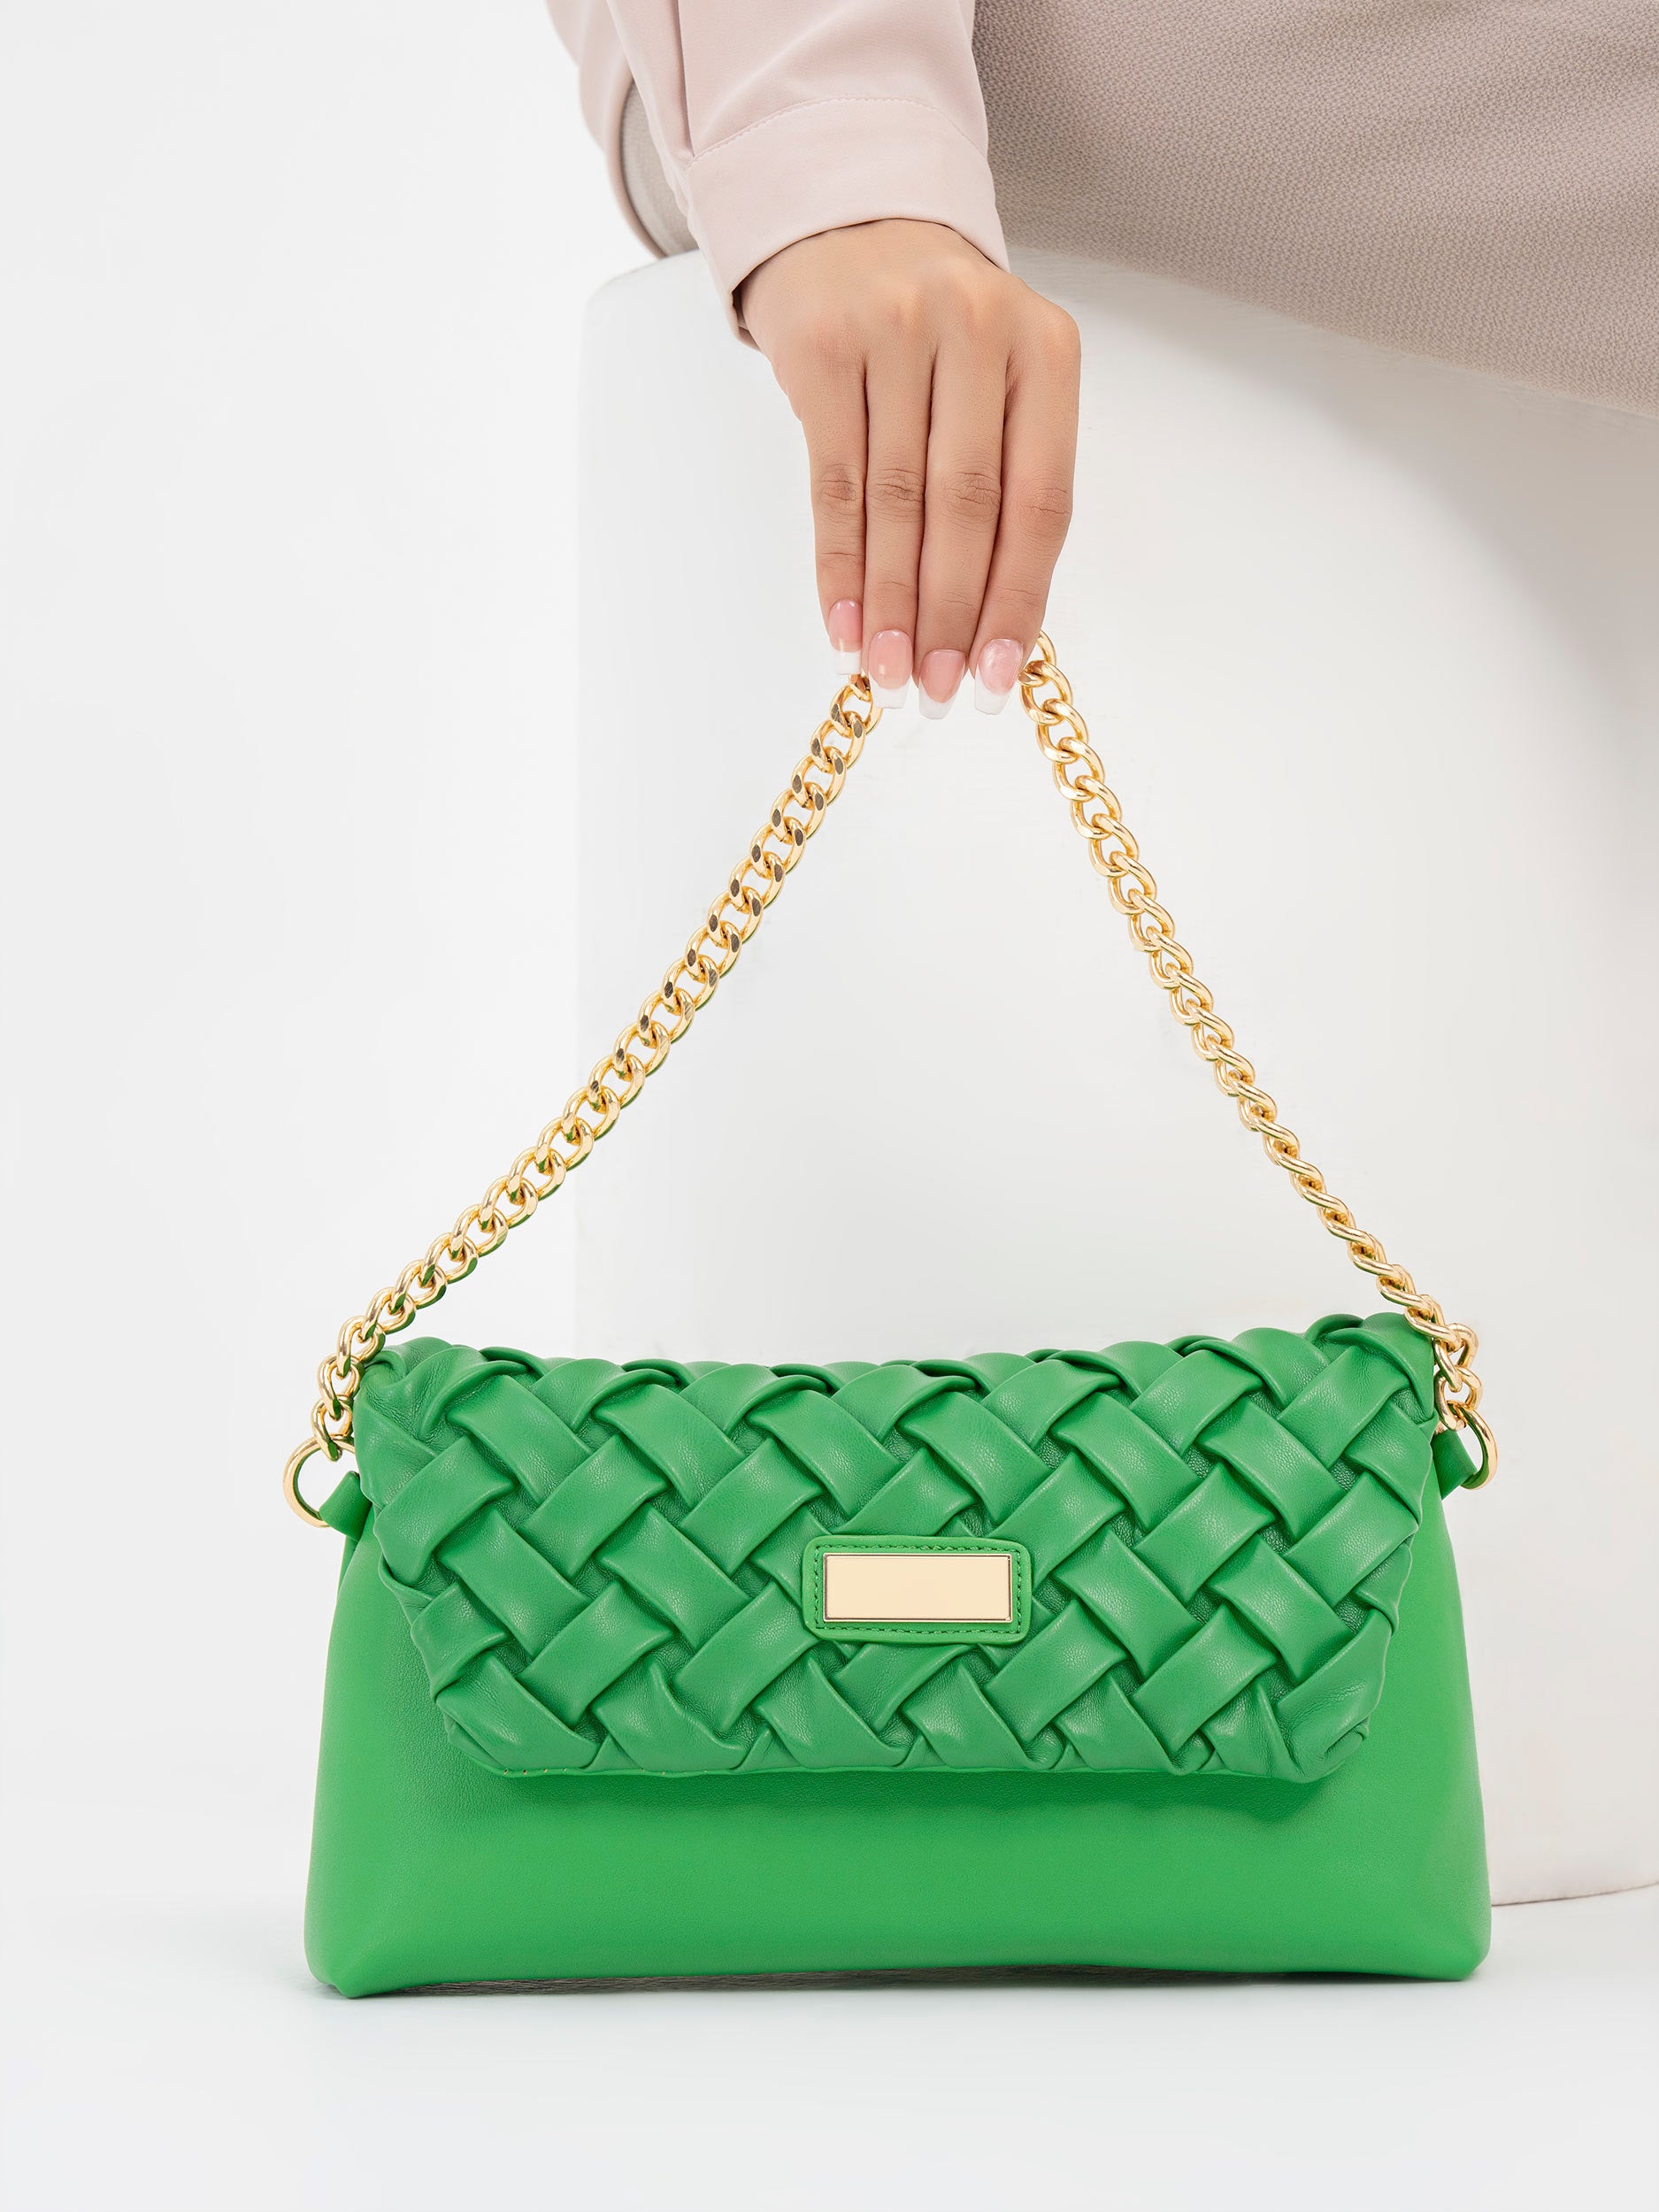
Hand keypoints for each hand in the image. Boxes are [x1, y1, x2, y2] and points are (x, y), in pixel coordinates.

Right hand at [740, 219, 1078, 717]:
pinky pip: (832, 483)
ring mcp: (896, 331)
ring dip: (892, 605)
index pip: (1039, 498)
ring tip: (890, 675)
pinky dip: (838, 566)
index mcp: (1045, 349)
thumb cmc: (935, 329)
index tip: (999, 674)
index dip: (1019, 595)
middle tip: (939, 691)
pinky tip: (844, 625)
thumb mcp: (996, 376)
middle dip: (952, 614)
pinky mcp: (823, 348)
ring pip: (896, 503)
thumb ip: (1006, 475)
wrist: (848, 219)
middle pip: (967, 507)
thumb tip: (993, 624)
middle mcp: (976, 330)